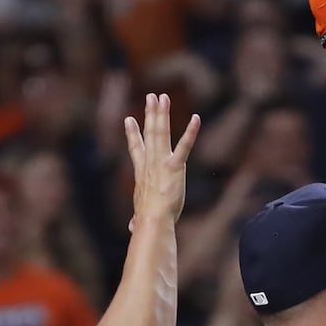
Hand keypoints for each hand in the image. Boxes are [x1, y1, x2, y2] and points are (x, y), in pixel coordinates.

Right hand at [125, 93, 201, 226]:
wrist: (153, 220)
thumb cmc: (148, 221)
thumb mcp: (141, 217)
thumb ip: (137, 220)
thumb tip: (132, 229)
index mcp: (142, 172)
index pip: (136, 149)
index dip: (132, 133)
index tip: (129, 119)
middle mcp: (150, 162)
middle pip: (150, 133)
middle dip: (151, 114)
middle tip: (152, 97)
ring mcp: (162, 162)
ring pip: (161, 133)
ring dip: (162, 113)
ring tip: (163, 97)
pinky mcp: (175, 166)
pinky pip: (184, 146)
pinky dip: (190, 132)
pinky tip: (196, 118)